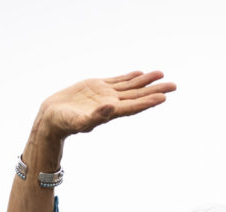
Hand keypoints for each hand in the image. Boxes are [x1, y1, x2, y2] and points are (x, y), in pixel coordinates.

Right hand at [34, 71, 175, 140]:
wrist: (51, 117)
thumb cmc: (63, 123)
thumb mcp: (79, 121)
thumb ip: (96, 117)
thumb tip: (111, 108)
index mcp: (110, 112)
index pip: (134, 106)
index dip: (149, 101)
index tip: (163, 96)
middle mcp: (111, 104)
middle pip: (138, 95)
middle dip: (155, 89)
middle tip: (174, 85)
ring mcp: (105, 94)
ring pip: (130, 86)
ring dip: (146, 81)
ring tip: (161, 74)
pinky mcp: (97, 87)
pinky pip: (117, 81)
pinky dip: (129, 77)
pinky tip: (139, 74)